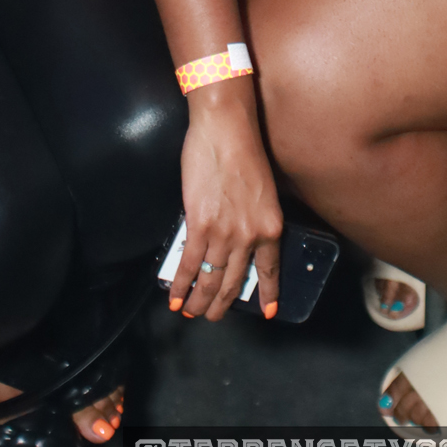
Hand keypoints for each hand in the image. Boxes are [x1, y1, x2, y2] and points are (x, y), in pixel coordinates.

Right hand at [171, 90, 282, 322]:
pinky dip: (181, 284)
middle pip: (235, 281)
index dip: (268, 294)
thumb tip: (235, 236)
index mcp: (271, 227)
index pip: (270, 270)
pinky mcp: (199, 225)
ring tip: (190, 311)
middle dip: (222, 304)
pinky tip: (175, 296)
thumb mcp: (262, 191)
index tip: (267, 312)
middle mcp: (251, 236)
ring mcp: (225, 233)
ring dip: (199, 300)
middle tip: (211, 316)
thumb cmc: (244, 150)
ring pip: (211, 278)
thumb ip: (253, 217)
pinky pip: (190, 264)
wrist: (226, 130)